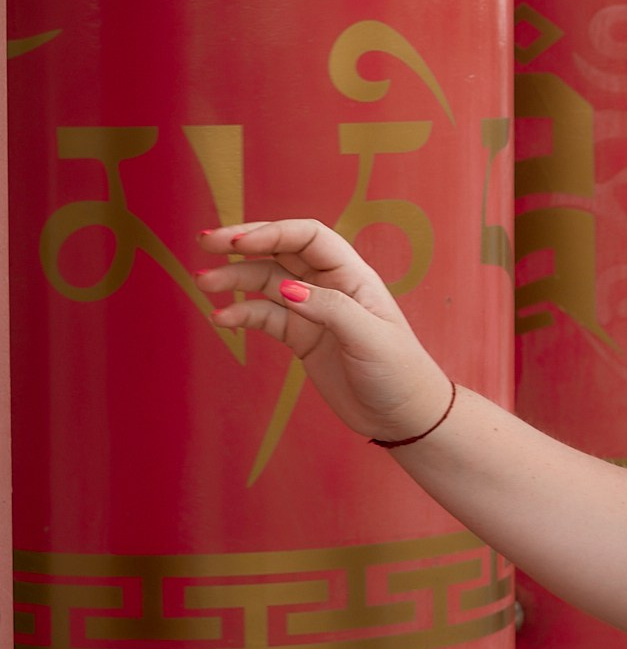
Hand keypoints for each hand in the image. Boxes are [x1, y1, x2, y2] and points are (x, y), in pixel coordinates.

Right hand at [196, 220, 449, 443]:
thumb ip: (329, 309)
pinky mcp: (300, 337)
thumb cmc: (399, 371)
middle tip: (205, 243)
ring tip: (202, 284)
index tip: (237, 243)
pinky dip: (241, 313)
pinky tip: (220, 318)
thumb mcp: (369, 338)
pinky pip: (264, 316)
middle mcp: (330, 286)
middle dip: (243, 243)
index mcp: (353, 275)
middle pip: (281, 250)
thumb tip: (286, 288)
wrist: (402, 415)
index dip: (273, 232)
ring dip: (234, 279)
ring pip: (266, 281)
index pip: (309, 237)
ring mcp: (312, 311)